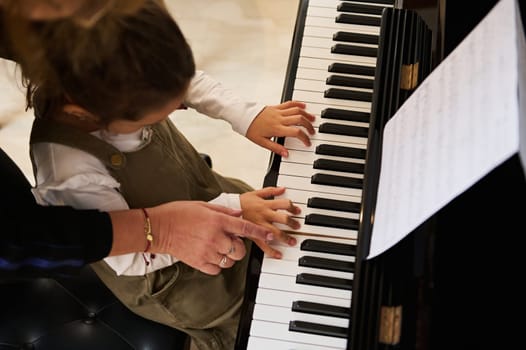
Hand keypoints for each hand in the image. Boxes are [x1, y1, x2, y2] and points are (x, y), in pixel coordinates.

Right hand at [147, 201, 272, 274]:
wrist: (158, 227)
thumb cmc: (178, 213)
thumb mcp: (203, 206)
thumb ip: (224, 211)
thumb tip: (239, 214)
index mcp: (218, 221)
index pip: (245, 228)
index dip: (260, 232)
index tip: (269, 235)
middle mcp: (215, 237)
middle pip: (240, 249)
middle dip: (239, 246)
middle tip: (231, 241)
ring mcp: (207, 252)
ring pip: (229, 261)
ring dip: (228, 256)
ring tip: (218, 248)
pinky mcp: (199, 263)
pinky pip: (216, 269)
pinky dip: (217, 265)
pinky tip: (210, 256)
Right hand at [240, 186, 299, 258]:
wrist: (227, 212)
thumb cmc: (241, 203)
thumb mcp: (255, 193)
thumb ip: (270, 191)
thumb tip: (283, 188)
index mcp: (265, 204)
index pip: (284, 204)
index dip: (293, 207)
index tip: (297, 211)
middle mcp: (264, 215)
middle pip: (283, 219)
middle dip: (292, 223)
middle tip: (297, 227)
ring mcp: (259, 226)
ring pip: (275, 233)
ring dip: (286, 238)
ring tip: (292, 242)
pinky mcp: (253, 235)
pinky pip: (263, 245)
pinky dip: (272, 251)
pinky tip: (278, 255)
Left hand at [246, 100, 314, 157]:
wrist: (242, 116)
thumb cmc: (251, 129)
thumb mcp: (262, 142)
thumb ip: (275, 148)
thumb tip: (286, 154)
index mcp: (276, 129)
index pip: (296, 132)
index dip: (304, 138)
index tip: (307, 142)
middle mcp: (279, 119)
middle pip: (299, 120)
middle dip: (309, 126)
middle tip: (312, 131)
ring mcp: (278, 111)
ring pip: (297, 110)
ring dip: (306, 114)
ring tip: (312, 119)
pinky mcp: (276, 106)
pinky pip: (289, 103)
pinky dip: (298, 104)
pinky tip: (304, 106)